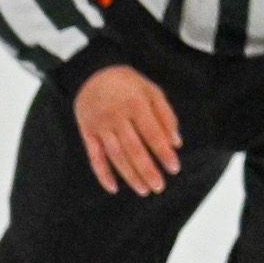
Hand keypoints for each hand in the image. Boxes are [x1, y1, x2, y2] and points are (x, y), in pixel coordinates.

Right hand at [73, 63, 182, 195]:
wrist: (92, 72)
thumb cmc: (128, 83)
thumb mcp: (151, 91)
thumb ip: (166, 115)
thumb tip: (176, 143)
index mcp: (135, 104)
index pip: (152, 134)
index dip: (163, 152)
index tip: (174, 169)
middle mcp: (116, 116)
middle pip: (133, 149)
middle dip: (147, 170)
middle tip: (159, 187)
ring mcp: (100, 126)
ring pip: (115, 156)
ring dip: (130, 175)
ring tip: (143, 190)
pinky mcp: (87, 133)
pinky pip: (94, 157)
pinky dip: (103, 174)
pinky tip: (114, 188)